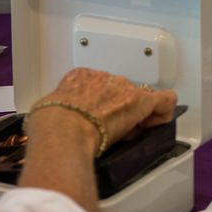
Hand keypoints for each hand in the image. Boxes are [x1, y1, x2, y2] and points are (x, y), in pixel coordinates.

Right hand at [30, 68, 176, 147]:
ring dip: (136, 114)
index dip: (102, 105)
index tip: (99, 119)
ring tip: (129, 134)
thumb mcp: (48, 111)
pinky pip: (163, 101)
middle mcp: (103, 78)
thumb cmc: (51, 124)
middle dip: (118, 109)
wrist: (63, 128)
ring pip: (138, 98)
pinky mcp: (140, 102)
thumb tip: (54, 121)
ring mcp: (122, 88)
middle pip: (118, 91)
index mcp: (79, 77)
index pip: (98, 87)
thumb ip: (58, 112)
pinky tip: (160, 122)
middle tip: (113, 131)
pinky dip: (164, 111)